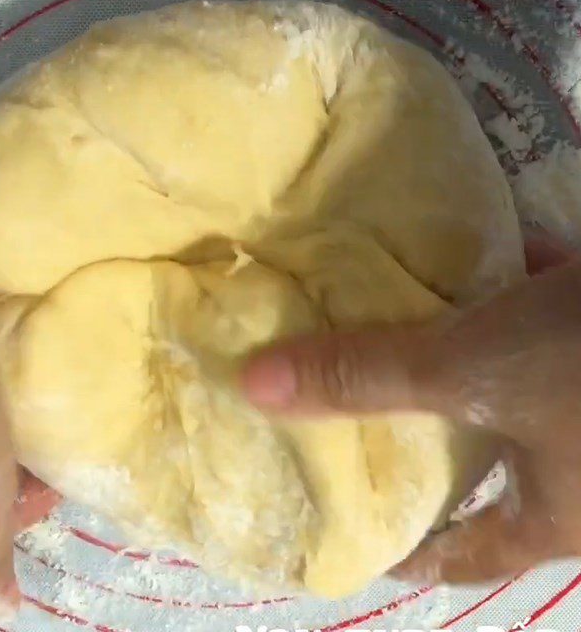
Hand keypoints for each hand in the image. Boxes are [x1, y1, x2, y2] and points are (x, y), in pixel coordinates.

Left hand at [243, 234, 580, 583]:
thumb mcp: (473, 372)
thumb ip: (364, 378)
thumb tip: (254, 388)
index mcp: (559, 509)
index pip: (470, 552)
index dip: (414, 552)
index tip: (357, 533)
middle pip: (482, 458)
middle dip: (420, 426)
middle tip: (346, 405)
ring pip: (511, 379)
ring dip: (459, 347)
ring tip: (386, 323)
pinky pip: (545, 317)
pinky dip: (512, 290)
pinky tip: (472, 253)